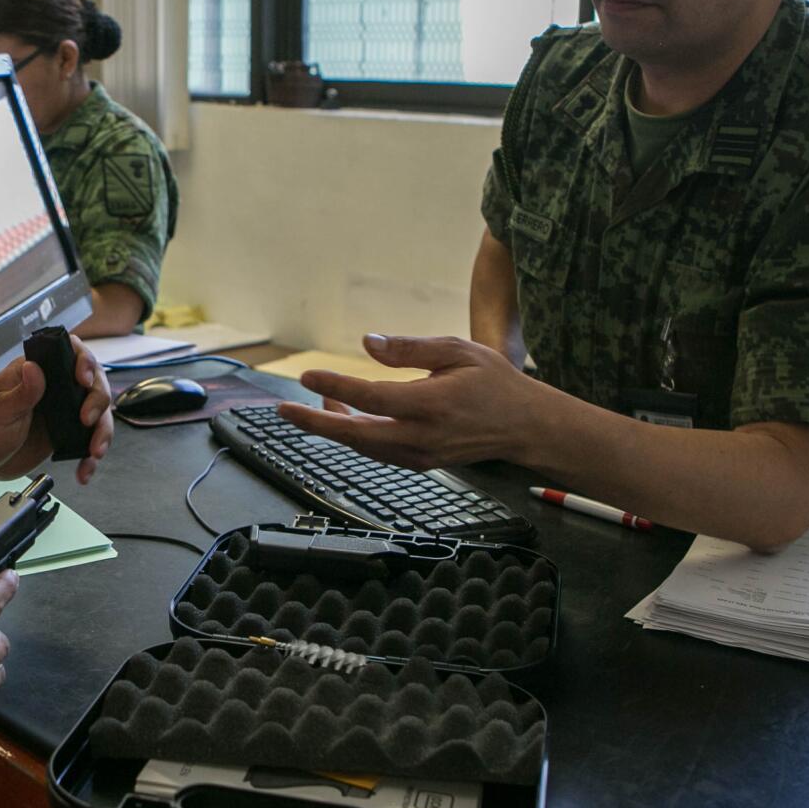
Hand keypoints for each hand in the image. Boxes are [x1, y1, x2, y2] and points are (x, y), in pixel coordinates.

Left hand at [0, 334, 114, 484]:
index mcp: (36, 372)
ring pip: (98, 413)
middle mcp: (55, 387)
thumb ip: (21, 393)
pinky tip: (85, 470)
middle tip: (87, 420)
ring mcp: (64, 410)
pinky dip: (91, 456)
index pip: (69, 352)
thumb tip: (33, 368)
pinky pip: (89, 440)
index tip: (83, 380)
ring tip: (94, 452)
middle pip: (93, 382)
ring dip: (102, 432)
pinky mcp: (68, 433)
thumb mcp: (0, 411)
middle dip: (97, 400)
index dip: (83, 361)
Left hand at [274, 333, 546, 468]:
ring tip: (314, 403)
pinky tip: (345, 417)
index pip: (371, 398)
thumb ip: (410, 349)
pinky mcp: (421, 463)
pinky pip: (378, 452)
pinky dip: (356, 436)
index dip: (335, 388)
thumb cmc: (493, 383)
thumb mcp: (457, 350)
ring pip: (363, 447)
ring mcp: (421, 455)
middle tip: (283, 410)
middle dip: (315, 424)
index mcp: (431, 405)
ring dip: (334, 428)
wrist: (525, 426)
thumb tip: (368, 344)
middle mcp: (422, 437)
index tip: (307, 376)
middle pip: (356, 436)